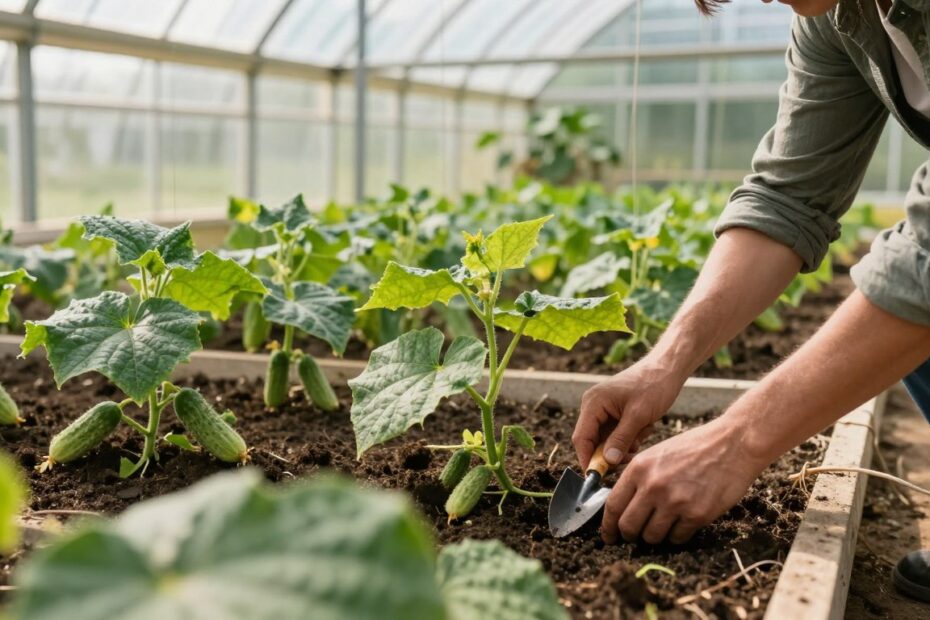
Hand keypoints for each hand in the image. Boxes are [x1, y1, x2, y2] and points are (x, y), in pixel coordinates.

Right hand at [573, 359, 684, 468]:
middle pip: (593, 441)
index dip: (587, 459)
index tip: (598, 477)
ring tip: (642, 435)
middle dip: (611, 453)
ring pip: (606, 440)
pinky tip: (643, 428)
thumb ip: (620, 440)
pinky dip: (629, 438)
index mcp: (593, 403)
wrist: (667, 369)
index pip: (581, 438)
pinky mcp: (614, 412)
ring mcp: (603, 409)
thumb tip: (608, 463)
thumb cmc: (653, 386)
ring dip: (623, 445)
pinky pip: (616, 434)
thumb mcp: (638, 416)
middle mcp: (593, 406)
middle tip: (631, 457)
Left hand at [600, 417, 768, 544]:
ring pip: (652, 536)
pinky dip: (676, 535)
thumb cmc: (695, 447)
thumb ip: (636, 474)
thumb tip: (618, 499)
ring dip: (654, 537)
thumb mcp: (657, 452)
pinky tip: (681, 524)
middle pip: (628, 526)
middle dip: (628, 536)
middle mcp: (653, 486)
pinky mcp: (697, 514)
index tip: (608, 535)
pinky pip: (677, 538)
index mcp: (639, 468)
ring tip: (661, 527)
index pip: (613, 505)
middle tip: (633, 537)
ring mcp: (675, 502)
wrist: (733, 444)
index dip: (608, 526)